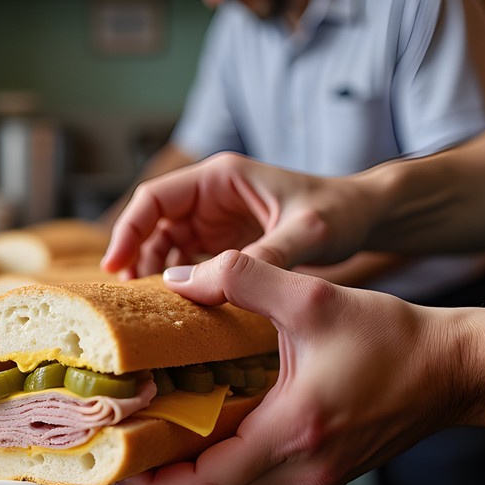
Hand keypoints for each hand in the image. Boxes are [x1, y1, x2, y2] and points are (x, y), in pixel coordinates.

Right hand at [100, 152, 373, 279]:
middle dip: (138, 258)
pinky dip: (181, 282)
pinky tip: (181, 306)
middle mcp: (211, 196)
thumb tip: (204, 286)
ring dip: (157, 273)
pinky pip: (190, 261)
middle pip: (153, 225)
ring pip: (167, 246)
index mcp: (220, 177)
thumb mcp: (306, 233)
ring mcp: (217, 220)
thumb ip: (261, 258)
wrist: (368, 217)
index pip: (155, 198)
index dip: (129, 230)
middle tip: (131, 299)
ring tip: (153, 307)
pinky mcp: (227, 242)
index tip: (116, 266)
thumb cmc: (340, 212)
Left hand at [117, 250, 459, 484]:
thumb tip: (182, 280)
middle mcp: (304, 468)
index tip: (121, 465)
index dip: (157, 481)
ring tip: (164, 432)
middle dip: (168, 477)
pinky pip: (266, 476)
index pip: (208, 483)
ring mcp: (319, 477)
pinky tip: (218, 425)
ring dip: (200, 466)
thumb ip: (242, 278)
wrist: (453, 369)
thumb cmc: (391, 337)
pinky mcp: (328, 471)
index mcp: (295, 431)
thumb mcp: (311, 296)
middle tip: (131, 447)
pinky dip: (234, 458)